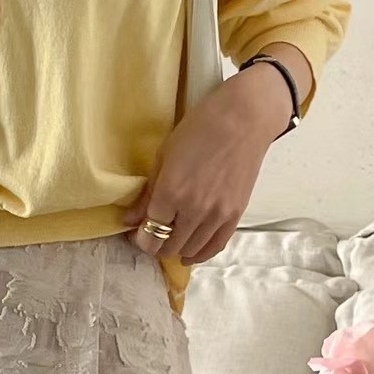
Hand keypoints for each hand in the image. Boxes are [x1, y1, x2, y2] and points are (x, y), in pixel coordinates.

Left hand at [119, 63, 292, 264]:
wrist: (243, 120)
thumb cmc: (199, 130)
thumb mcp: (163, 157)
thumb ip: (148, 193)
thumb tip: (130, 220)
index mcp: (171, 193)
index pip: (149, 233)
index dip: (139, 238)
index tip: (136, 232)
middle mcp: (194, 210)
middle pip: (168, 246)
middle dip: (155, 246)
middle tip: (151, 236)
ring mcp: (217, 215)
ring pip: (190, 249)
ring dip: (176, 250)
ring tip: (169, 241)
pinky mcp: (235, 215)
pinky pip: (215, 246)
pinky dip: (200, 253)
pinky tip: (190, 254)